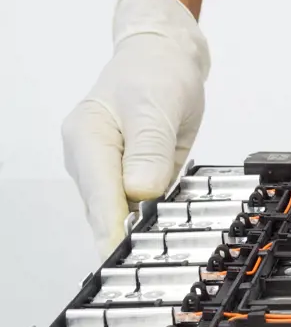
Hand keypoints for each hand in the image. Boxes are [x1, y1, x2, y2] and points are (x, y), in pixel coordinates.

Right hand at [62, 0, 209, 256]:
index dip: (113, 232)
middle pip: (107, 212)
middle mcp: (91, 158)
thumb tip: (140, 191)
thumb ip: (150, 149)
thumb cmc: (155, 72)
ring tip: (165, 259)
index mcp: (87, 138)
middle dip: (128, 241)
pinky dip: (153, 219)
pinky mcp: (129, 176)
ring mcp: (109, 170)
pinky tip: (169, 235)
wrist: (163, 56)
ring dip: (142, 233)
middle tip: (152, 271)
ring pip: (123, 213)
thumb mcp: (157, 105)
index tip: (125, 259)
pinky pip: (139, 205)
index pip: (100, 196)